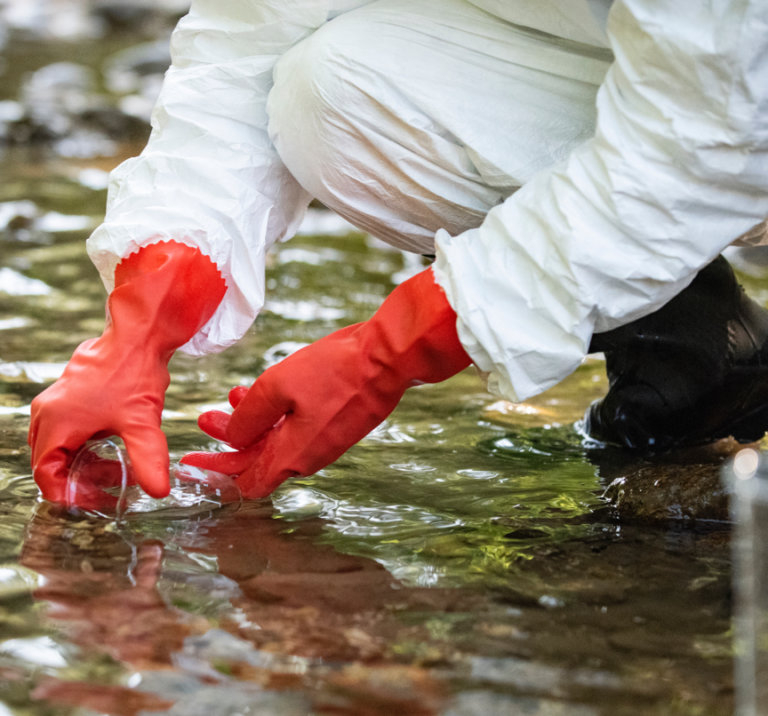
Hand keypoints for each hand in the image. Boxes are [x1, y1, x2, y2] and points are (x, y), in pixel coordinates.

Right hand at [29, 335, 170, 505]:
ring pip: (59, 447)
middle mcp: (47, 413)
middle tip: (111, 489)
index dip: (70, 494)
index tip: (97, 501)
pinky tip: (113, 448)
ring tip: (117, 471)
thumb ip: (148, 459)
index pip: (46, 474)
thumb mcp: (142, 422)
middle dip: (78, 480)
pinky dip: (85, 446)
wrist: (137, 336)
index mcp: (55, 423)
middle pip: (50, 462)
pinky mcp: (68, 396)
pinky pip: (67, 431)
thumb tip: (158, 491)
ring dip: (83, 463)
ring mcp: (56, 402)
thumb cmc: (135, 373)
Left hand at [182, 268, 470, 496]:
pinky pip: (297, 428)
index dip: (216, 473)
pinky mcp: (337, 423)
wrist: (387, 358)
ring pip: (277, 440)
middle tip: (206, 418)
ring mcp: (326, 440)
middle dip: (229, 439)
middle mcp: (309, 456)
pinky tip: (265, 389)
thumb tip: (231, 440)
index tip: (193, 461)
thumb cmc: (334, 371)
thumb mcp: (276, 388)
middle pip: (259, 460)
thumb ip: (247, 419)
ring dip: (252, 422)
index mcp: (292, 456)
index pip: (247, 482)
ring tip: (233, 395)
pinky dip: (275, 415)